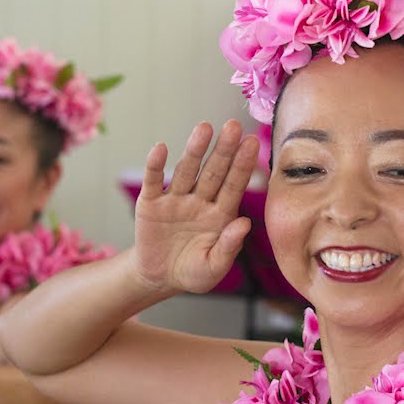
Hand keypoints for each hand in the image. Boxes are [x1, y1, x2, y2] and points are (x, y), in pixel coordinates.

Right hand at [131, 121, 259, 293]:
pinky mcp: (151, 203)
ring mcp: (175, 199)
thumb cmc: (193, 272)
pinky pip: (153, 181)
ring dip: (194, 150)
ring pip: (186, 171)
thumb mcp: (214, 267)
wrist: (160, 278)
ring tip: (204, 128)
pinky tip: (161, 148)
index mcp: (220, 214)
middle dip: (224, 149)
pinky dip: (155, 165)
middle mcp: (200, 200)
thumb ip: (229, 247)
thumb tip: (244, 223)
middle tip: (234, 126)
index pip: (234, 185)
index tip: (252, 143)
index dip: (243, 165)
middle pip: (213, 171)